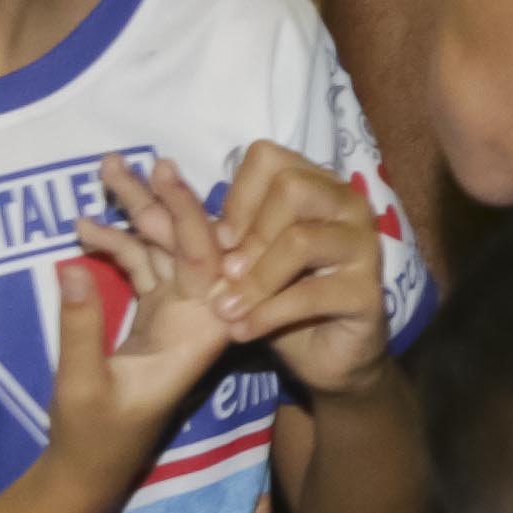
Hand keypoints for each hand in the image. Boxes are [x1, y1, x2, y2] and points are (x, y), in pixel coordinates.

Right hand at [51, 155, 237, 474]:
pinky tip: (82, 227)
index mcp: (200, 332)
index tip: (163, 176)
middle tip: (124, 159)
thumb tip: (72, 265)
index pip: (204, 260)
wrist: (91, 469)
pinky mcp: (153, 313)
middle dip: (158, 199)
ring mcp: (175, 311)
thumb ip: (81, 326)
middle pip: (186, 243)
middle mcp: (198, 314)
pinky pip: (141, 265)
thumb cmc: (94, 437)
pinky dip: (116, 244)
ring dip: (133, 211)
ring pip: (161, 248)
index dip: (186, 215)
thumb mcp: (82, 384)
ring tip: (103, 170)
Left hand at [188, 141, 399, 397]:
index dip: (235, 197)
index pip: (267, 158)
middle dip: (248, 235)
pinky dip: (267, 314)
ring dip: (254, 279)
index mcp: (314, 184)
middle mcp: (346, 204)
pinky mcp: (368, 292)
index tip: (219, 238)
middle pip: (291, 188)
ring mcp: (363, 246)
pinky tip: (243, 331)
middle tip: (225, 274)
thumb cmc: (278, 297)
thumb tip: (144, 213)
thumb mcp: (236, 262)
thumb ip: (201, 238)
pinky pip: (312, 294)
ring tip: (225, 309)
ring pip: (301, 240)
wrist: (327, 353)